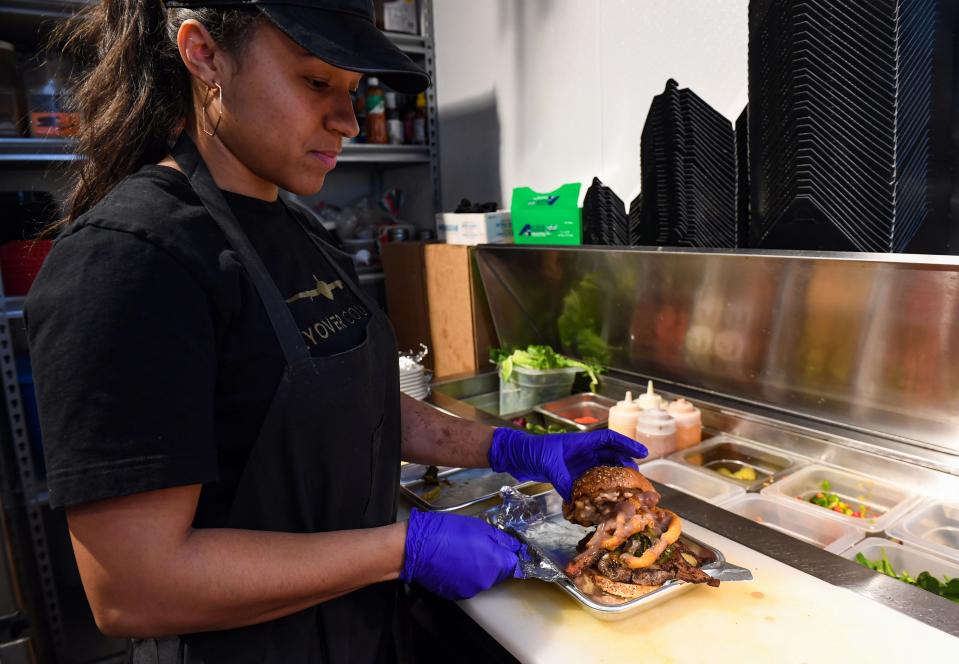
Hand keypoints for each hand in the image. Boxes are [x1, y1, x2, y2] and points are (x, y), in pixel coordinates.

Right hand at [401, 508, 525, 599]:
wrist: (416, 548)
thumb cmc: (446, 531)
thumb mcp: (477, 527)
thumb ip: (500, 539)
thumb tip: (516, 546)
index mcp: (494, 562)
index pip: (516, 564)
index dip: (513, 555)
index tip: (506, 549)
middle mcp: (486, 581)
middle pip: (501, 573)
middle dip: (495, 561)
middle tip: (480, 546)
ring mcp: (471, 590)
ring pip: (484, 579)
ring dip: (480, 569)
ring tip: (465, 554)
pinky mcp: (457, 595)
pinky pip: (469, 584)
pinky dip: (466, 576)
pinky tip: (455, 564)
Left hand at [487, 427, 648, 500]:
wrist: (516, 456)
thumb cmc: (532, 451)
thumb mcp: (549, 464)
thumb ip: (563, 480)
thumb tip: (576, 499)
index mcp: (581, 442)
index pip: (609, 439)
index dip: (627, 444)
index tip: (644, 453)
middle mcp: (583, 451)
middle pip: (611, 455)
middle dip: (625, 465)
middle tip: (637, 481)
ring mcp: (577, 462)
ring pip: (603, 468)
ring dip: (614, 478)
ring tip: (626, 491)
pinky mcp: (571, 473)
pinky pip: (590, 480)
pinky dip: (598, 488)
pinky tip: (604, 499)